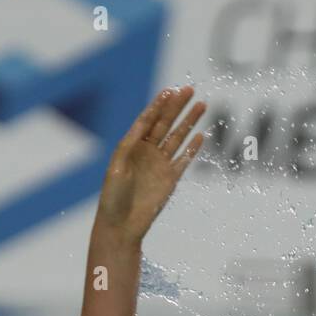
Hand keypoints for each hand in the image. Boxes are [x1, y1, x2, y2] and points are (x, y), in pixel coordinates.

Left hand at [96, 86, 205, 243]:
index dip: (159, 105)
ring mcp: (160, 165)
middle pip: (165, 123)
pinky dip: (193, 148)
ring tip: (202, 105)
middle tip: (190, 90)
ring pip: (178, 137)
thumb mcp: (117, 166)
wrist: (121, 225)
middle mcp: (147, 152)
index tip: (170, 91)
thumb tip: (143, 122)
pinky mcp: (171, 179)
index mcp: (132, 146)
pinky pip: (184, 160)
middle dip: (177, 106)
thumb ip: (130, 144)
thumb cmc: (113, 197)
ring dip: (189, 121)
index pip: (148, 119)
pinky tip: (201, 135)